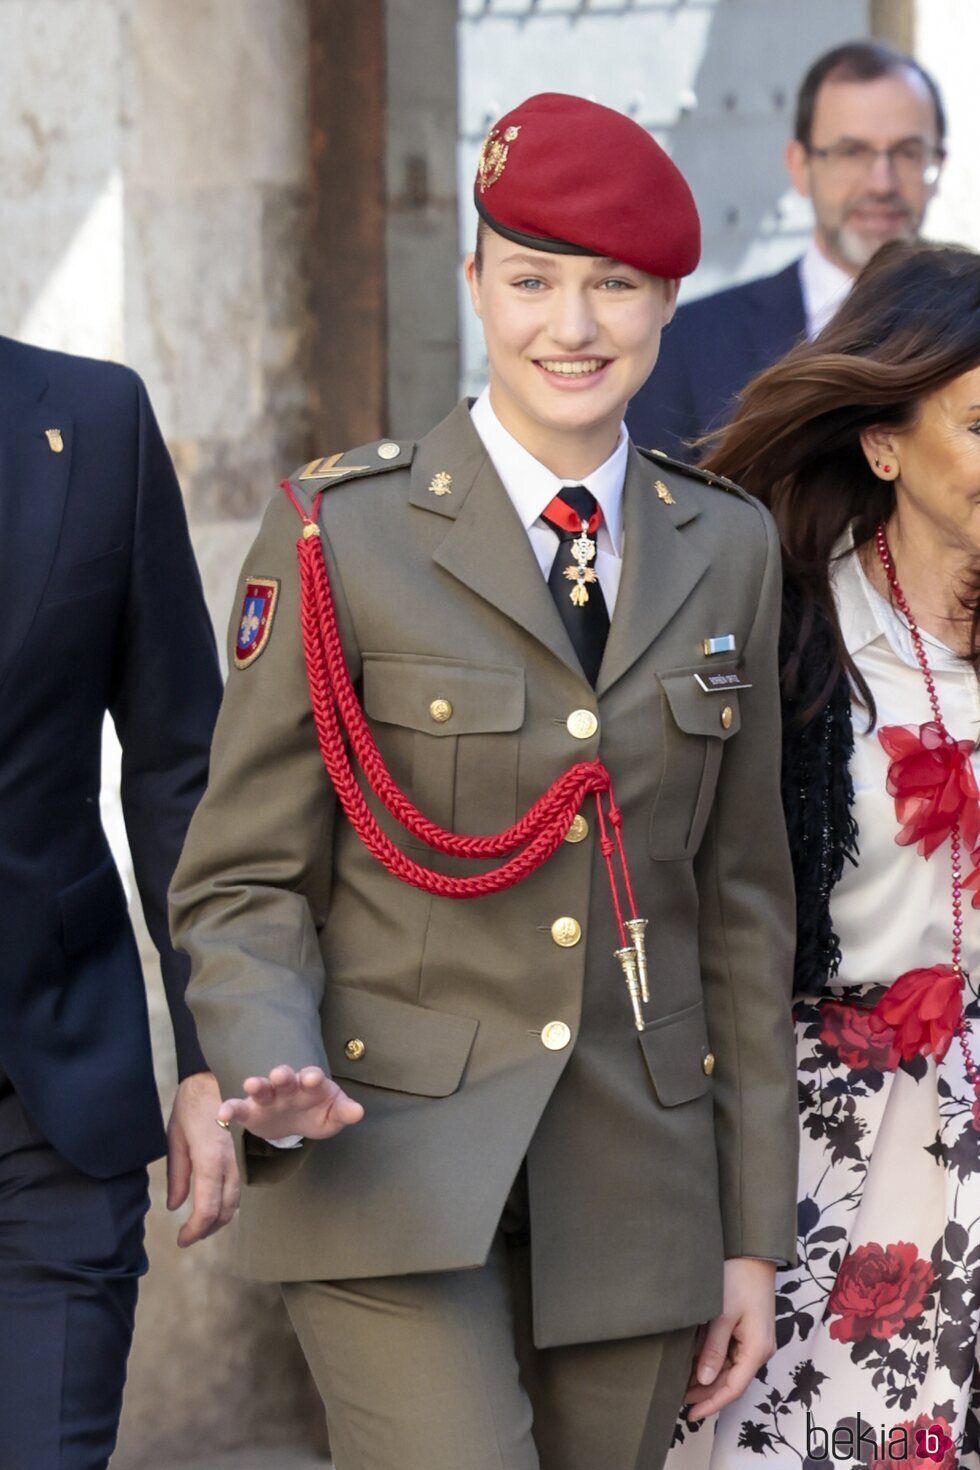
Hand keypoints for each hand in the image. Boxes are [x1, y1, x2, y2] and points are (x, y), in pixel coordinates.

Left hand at [166, 1071, 239, 1247]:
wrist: (216, 1077)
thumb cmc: (191, 1105)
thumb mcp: (175, 1137)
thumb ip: (177, 1174)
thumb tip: (175, 1206)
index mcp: (210, 1158)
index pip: (207, 1208)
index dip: (195, 1230)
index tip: (180, 1240)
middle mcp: (228, 1162)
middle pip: (225, 1210)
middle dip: (207, 1229)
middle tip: (187, 1237)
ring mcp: (236, 1158)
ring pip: (235, 1201)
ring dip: (218, 1219)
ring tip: (198, 1225)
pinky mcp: (238, 1154)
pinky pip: (236, 1187)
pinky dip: (225, 1204)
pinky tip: (211, 1205)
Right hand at [217, 1064, 363, 1141]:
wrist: (298, 1121)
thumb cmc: (318, 1112)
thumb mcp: (334, 1115)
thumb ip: (344, 1112)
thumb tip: (359, 1111)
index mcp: (311, 1085)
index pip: (313, 1077)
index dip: (312, 1077)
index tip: (312, 1079)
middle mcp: (288, 1087)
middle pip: (285, 1077)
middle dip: (283, 1075)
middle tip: (280, 1075)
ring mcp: (269, 1098)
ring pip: (262, 1088)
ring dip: (257, 1085)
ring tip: (251, 1085)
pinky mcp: (252, 1112)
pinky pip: (239, 1108)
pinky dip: (230, 1109)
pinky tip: (221, 1115)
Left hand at [684, 1258, 776, 1421]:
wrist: (752, 1255)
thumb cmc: (738, 1280)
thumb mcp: (722, 1315)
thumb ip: (713, 1349)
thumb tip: (704, 1379)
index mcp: (756, 1350)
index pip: (733, 1388)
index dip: (711, 1403)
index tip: (691, 1415)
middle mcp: (759, 1350)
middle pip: (732, 1381)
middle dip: (707, 1393)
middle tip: (679, 1399)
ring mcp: (755, 1341)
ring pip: (731, 1370)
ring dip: (709, 1379)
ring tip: (683, 1386)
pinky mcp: (749, 1331)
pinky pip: (731, 1355)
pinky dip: (714, 1363)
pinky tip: (696, 1365)